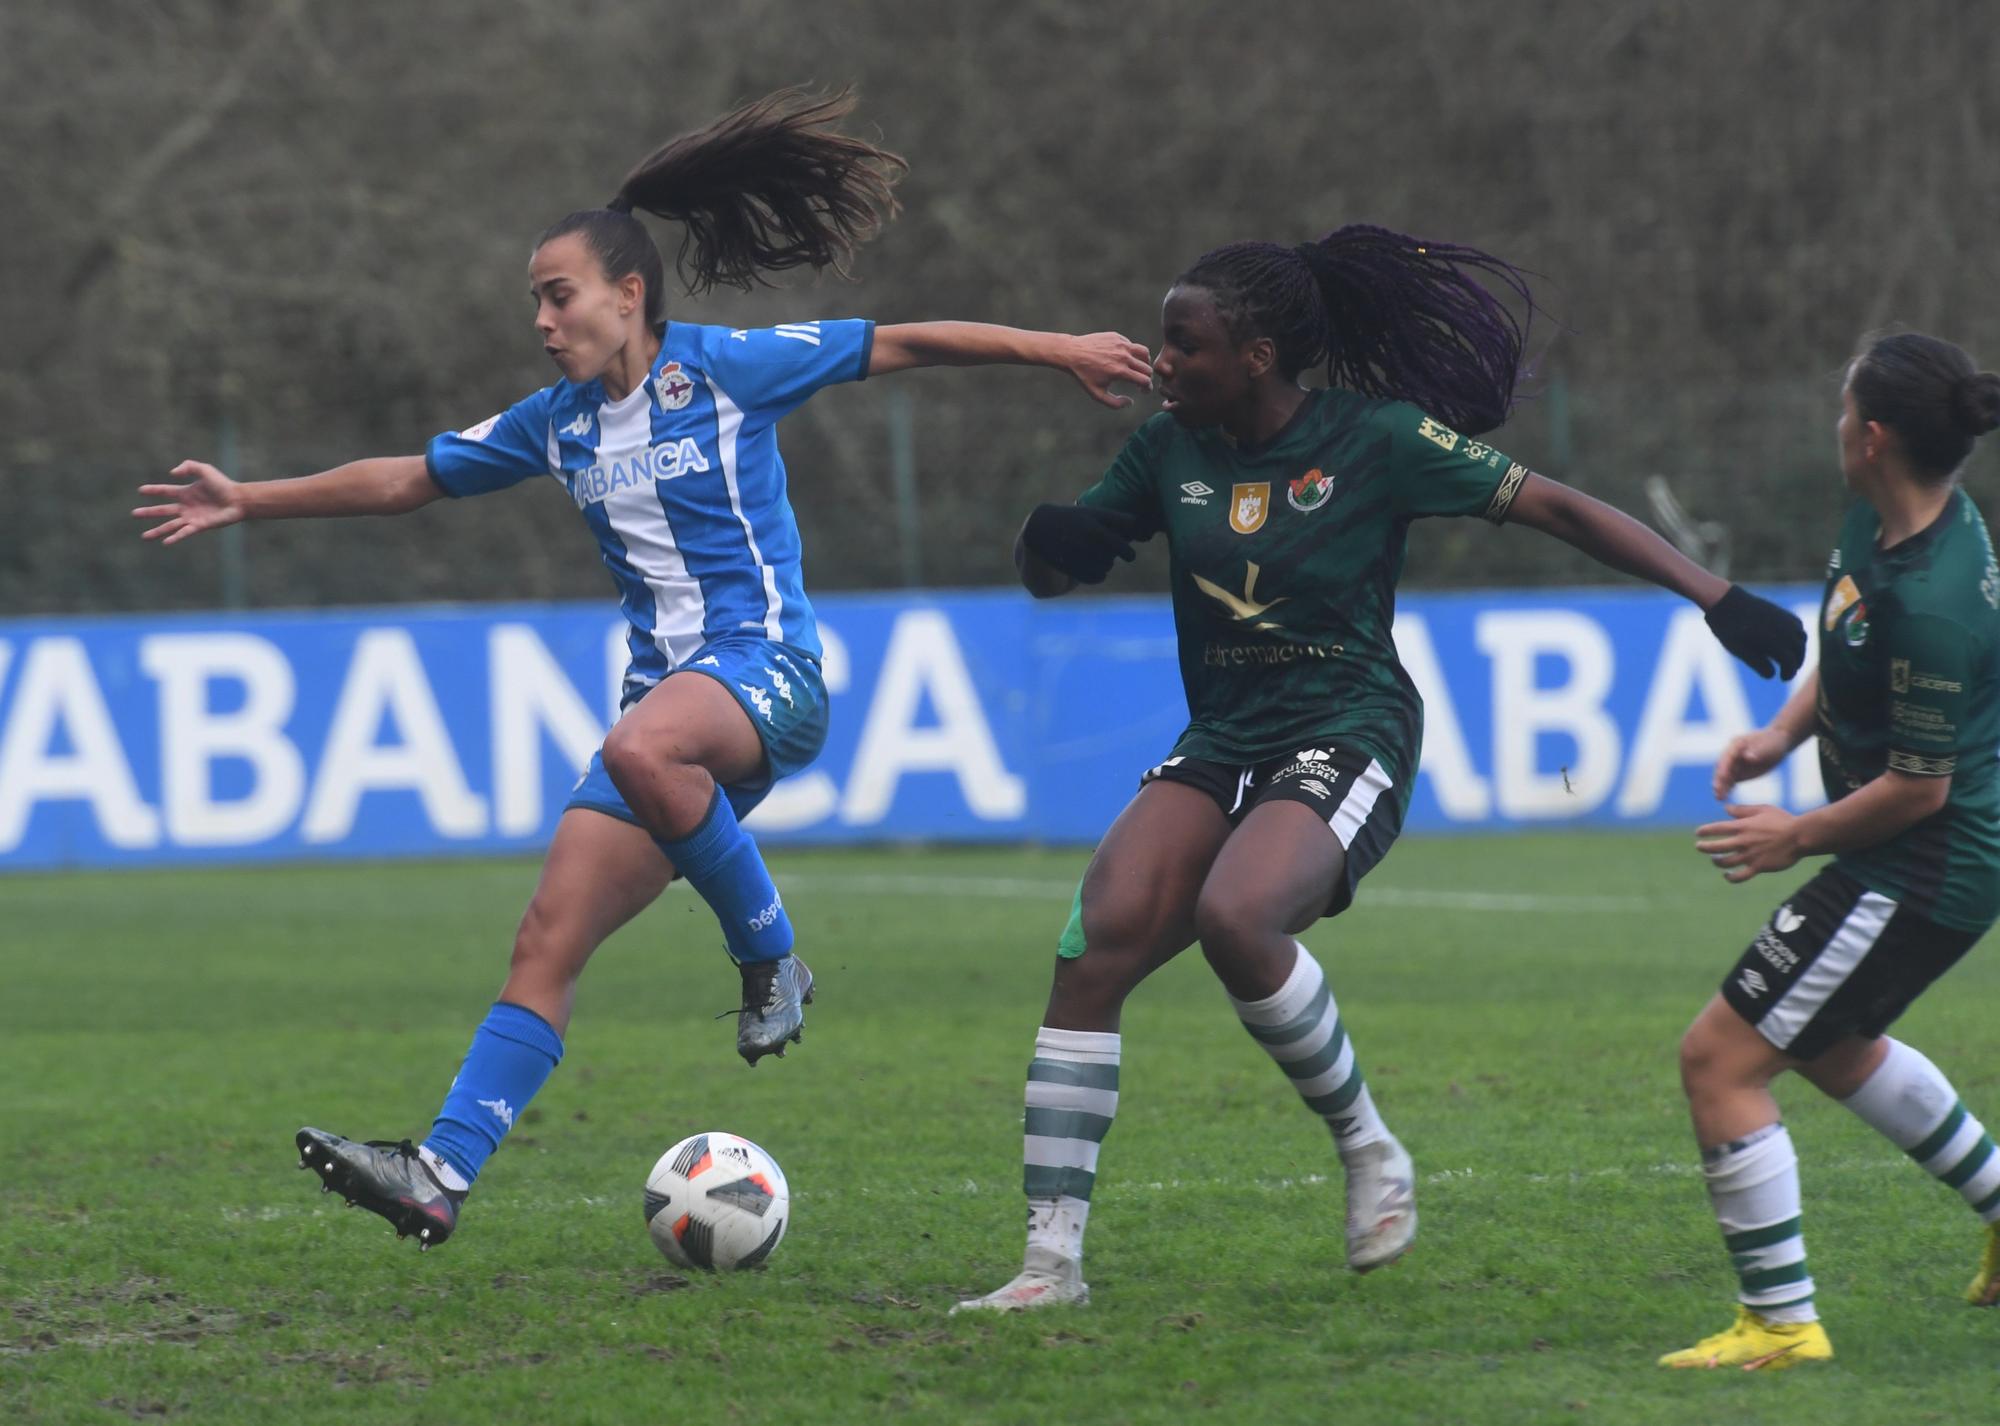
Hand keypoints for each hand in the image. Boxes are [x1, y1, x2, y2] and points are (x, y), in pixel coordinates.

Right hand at [135, 461, 246, 544]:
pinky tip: (165, 542)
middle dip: (148, 512)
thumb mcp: (204, 470)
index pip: (165, 491)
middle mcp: (186, 506)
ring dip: (157, 531)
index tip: (140, 490)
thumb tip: (172, 473)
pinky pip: (184, 532)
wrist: (238, 499)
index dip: (153, 490)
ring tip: (144, 536)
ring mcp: (192, 517)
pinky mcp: (199, 526)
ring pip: (170, 525)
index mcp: (186, 493)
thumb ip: (188, 467)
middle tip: (134, 513)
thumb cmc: (223, 484)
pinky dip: (175, 537)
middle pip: (163, 511)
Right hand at [1020, 503, 1143, 582]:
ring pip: (1107, 566)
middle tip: (1113, 550)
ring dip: (1106, 562)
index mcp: (1096, 531)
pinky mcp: (1074, 570)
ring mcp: (1080, 559)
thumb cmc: (1073, 518)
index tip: (1128, 554)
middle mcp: (1088, 546)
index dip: (1128, 552)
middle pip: (1115, 556)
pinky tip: (1092, 564)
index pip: (1123, 548)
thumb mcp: (1094, 513)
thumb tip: (1141, 528)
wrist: (1040, 530)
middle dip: (1116, 553)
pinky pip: (1098, 577)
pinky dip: (1098, 573)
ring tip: (1094, 552)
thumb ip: (1118, 519)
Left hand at [1059, 332, 1153, 408]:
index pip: (1145, 380)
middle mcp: (1123, 357)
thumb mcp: (1097, 394)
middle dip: (1146, 377)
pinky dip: (1132, 352)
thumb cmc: (1084, 375)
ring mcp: (1121, 345)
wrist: (1072, 353)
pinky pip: (1131, 345)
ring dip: (1144, 362)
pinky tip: (1123, 358)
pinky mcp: (1117, 337)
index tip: (1143, 391)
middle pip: (1147, 368)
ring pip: (1144, 352)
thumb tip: (1131, 402)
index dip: (1147, 388)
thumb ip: (1115, 403)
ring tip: (1138, 368)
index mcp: (1120, 371)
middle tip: (1140, 382)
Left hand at [1695, 803, 1802, 882]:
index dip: (1705, 831)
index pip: (1716, 829)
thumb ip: (1742, 810)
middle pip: (1716, 847)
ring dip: (1716, 862)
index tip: (1698, 833)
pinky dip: (1730, 877)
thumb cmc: (1783, 820)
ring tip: (1714, 860)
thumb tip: (1726, 808)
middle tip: (1699, 847)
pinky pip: (1740, 876)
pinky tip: (1726, 876)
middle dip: (1704, 847)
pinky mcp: (1758, 867)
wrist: (1800, 836)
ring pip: (1725, 862)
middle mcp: (1742, 841)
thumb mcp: (1762, 809)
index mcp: (1742, 826)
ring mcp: (1749, 855)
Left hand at [1705, 584, 1805, 679]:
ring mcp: (1785, 619)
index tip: (1782, 678)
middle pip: (1798, 651)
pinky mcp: (1783, 613)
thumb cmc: (1729, 629)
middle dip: (1795, 664)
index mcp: (1773, 641)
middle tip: (1787, 672)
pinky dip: (1798, 637)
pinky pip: (1798, 627)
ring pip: (1801, 639)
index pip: (1790, 662)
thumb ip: (1757, 663)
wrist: (1726, 602)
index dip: (1789, 673)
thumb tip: (1773, 675)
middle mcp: (1783, 630)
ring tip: (1788, 659)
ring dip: (1798, 651)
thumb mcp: (1739, 650)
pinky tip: (1789, 643)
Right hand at [1713, 728, 1793, 799]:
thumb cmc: (1773, 742)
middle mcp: (1731, 754)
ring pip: (1724, 776)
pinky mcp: (1738, 772)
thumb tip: (1748, 757)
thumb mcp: (1768, 746)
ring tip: (1718, 798)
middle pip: (1722, 767)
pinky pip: (1730, 781)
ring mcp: (1734, 763)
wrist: (1778, 742)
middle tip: (1717, 791)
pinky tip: (1723, 798)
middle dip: (1719, 779)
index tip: (1722, 777)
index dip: (1724, 767)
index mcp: (1737, 744)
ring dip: (1720, 786)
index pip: (1727, 757)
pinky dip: (1726, 789)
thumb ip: (1758, 752)